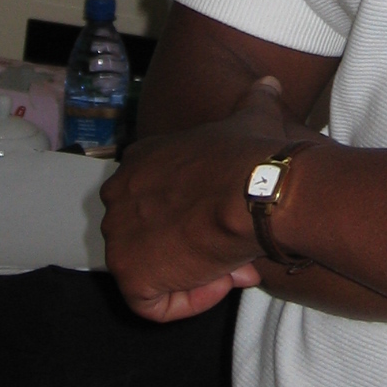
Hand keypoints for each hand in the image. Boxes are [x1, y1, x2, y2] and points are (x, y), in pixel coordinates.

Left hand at [103, 75, 310, 321]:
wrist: (256, 191)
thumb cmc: (254, 156)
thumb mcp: (251, 116)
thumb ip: (254, 99)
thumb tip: (269, 82)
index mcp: (138, 161)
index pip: (156, 202)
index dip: (195, 217)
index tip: (230, 220)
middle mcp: (117, 196)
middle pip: (153, 238)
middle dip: (193, 248)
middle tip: (234, 247)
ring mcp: (118, 237)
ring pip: (155, 272)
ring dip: (195, 274)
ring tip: (233, 262)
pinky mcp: (129, 275)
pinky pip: (154, 305)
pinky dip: (188, 301)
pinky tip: (220, 279)